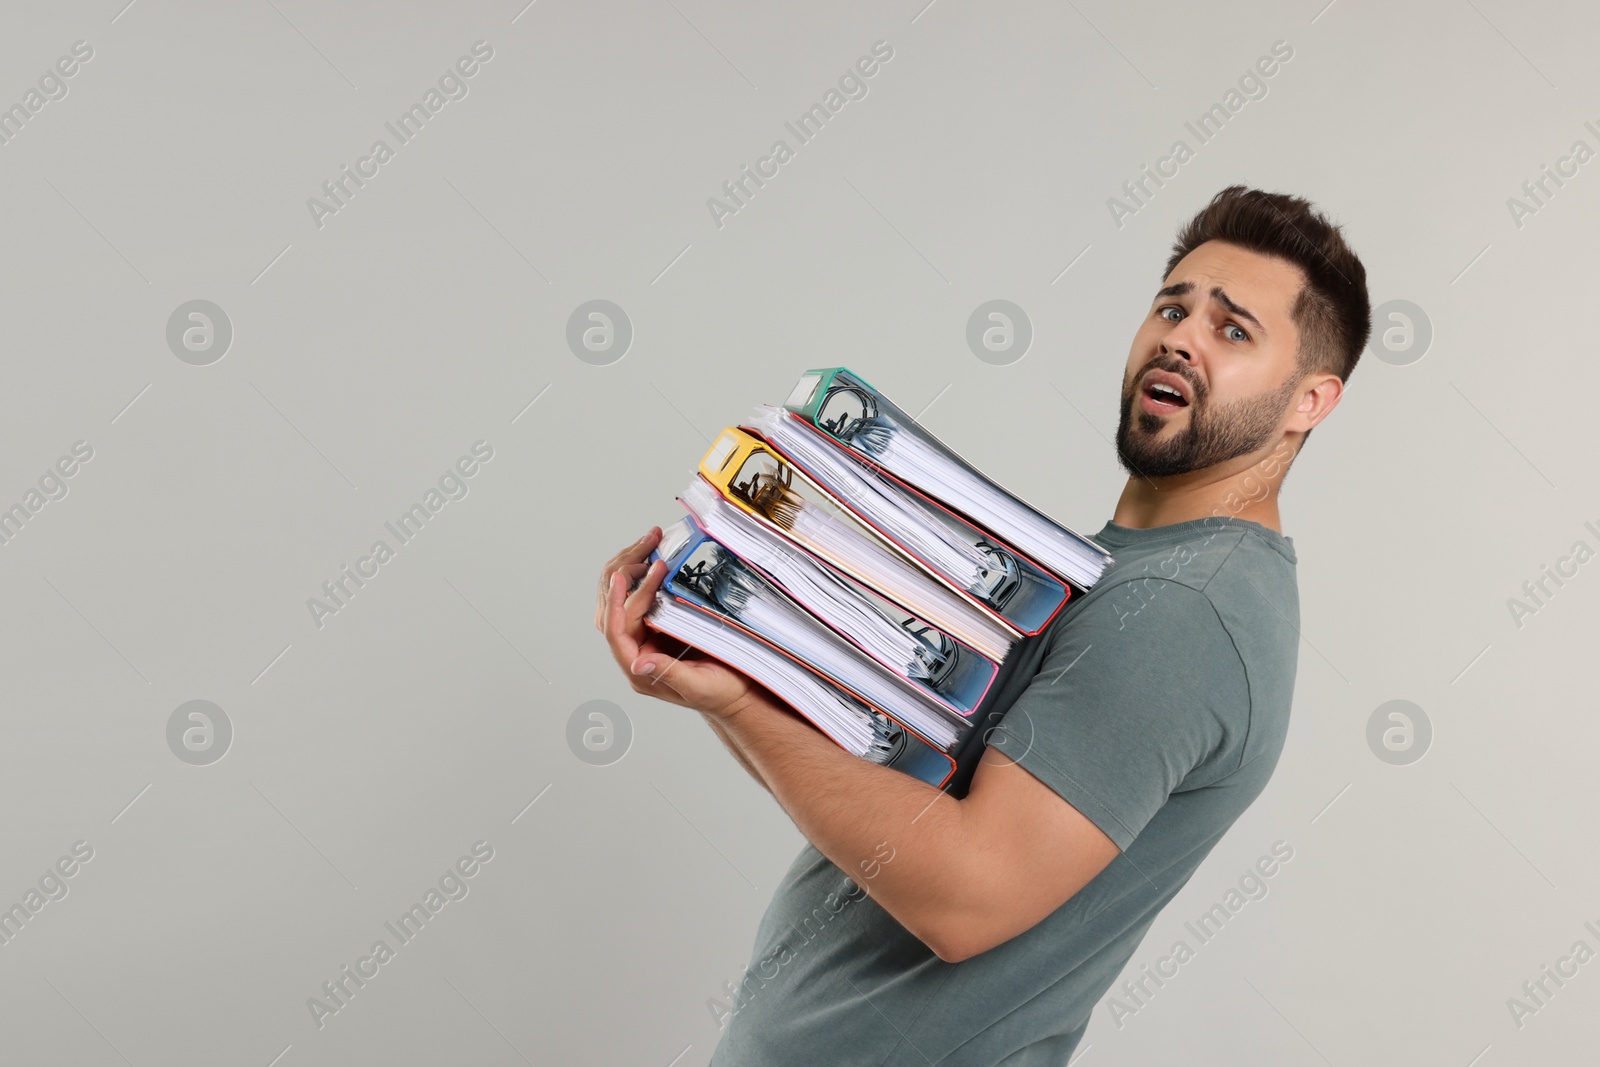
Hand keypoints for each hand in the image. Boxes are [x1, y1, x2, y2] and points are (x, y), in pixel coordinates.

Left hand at [598, 529, 757, 720]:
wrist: (738, 692)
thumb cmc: (720, 692)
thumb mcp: (697, 686)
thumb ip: (667, 673)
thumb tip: (637, 663)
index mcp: (639, 670)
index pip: (615, 632)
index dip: (616, 603)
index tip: (621, 576)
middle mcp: (637, 653)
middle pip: (616, 610)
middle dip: (626, 576)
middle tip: (645, 549)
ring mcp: (646, 638)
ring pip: (625, 600)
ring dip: (633, 571)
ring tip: (649, 544)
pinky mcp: (659, 627)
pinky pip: (643, 597)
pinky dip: (646, 576)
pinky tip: (656, 558)